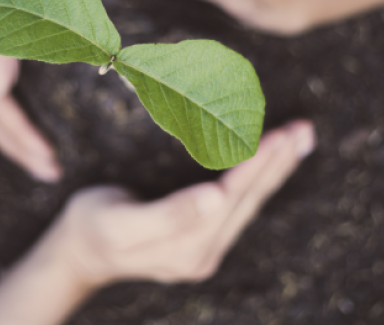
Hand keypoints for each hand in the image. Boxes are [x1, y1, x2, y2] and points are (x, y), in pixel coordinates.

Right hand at [51, 120, 315, 286]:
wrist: (81, 253)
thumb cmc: (94, 227)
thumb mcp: (121, 223)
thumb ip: (168, 215)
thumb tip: (215, 198)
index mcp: (186, 248)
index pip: (231, 198)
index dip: (256, 165)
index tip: (279, 135)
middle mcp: (204, 252)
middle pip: (249, 200)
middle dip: (278, 162)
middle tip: (303, 129)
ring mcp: (206, 249)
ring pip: (251, 203)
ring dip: (277, 168)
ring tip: (299, 138)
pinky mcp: (204, 240)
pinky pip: (241, 206)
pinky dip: (261, 178)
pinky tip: (273, 162)